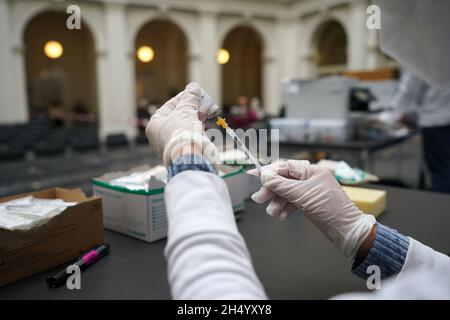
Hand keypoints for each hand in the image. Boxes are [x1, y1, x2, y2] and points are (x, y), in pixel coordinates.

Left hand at [146, 82, 218, 165]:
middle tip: (203, 103)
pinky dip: (196, 131)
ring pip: (183, 128)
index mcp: (154, 124)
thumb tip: (194, 87)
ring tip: (207, 113)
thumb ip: (190, 98)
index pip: (169, 106)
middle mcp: (159, 136)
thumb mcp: (186, 111)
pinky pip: (187, 139)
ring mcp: (169, 146)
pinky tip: (204, 126)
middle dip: (192, 110)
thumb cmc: (182, 133)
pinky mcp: (180, 153)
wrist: (190, 159)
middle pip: (177, 117)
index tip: (194, 94)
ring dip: (196, 120)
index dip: (183, 98)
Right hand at [249, 160, 376, 258]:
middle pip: (284, 181)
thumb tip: (265, 176)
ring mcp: (311, 193)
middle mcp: (311, 180)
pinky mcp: (310, 205)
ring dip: (277, 203)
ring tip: (273, 212)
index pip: (286, 167)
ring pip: (287, 194)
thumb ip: (281, 185)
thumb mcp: (301, 195)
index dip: (270, 171)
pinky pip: (292, 203)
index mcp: (313, 171)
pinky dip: (285, 209)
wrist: (346, 231)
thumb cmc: (330, 209)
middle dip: (272, 190)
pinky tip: (281, 215)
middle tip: (259, 198)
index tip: (255, 174)